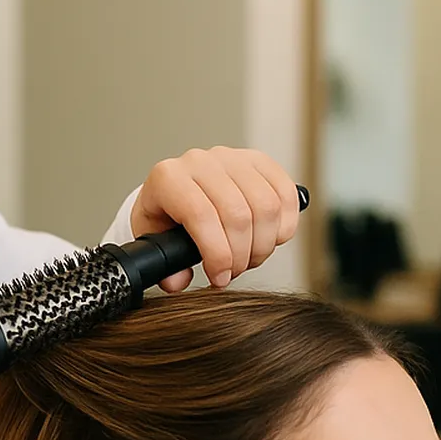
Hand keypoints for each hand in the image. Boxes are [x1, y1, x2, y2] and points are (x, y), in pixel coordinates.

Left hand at [132, 147, 301, 291]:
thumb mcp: (154, 241)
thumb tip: (179, 281)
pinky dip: (285, 225)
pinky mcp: (260, 161)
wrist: (178, 189)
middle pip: (238, 214)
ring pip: (266, 207)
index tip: (220, 277)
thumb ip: (164, 267)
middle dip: (241, 256)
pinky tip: (269, 239)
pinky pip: (285, 195)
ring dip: (264, 244)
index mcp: (169, 178)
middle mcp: (201, 162)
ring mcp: (233, 158)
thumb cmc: (166, 217)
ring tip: (250, 257)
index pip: (201, 215)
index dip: (217, 254)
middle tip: (235, 271)